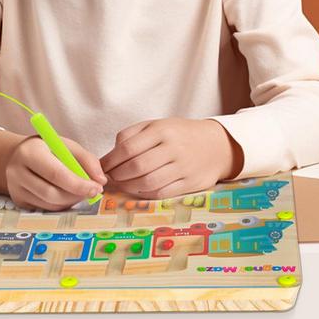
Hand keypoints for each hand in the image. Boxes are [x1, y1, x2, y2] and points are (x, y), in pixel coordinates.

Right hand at [5, 135, 106, 210]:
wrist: (20, 154)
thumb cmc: (48, 148)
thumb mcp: (67, 145)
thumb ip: (87, 160)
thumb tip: (101, 180)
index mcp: (30, 152)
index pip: (56, 174)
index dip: (78, 184)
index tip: (97, 188)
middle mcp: (17, 172)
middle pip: (51, 193)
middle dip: (77, 195)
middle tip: (93, 192)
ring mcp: (15, 189)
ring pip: (49, 204)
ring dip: (71, 201)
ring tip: (82, 191)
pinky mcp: (18, 201)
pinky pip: (45, 208)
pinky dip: (61, 204)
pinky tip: (68, 194)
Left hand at [100, 117, 242, 198]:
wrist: (216, 145)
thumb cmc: (180, 135)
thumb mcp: (158, 125)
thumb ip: (132, 135)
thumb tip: (109, 156)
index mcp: (162, 129)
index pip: (128, 147)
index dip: (110, 160)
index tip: (101, 167)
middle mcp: (173, 147)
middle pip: (136, 167)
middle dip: (118, 176)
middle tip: (110, 178)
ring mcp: (182, 166)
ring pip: (147, 182)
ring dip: (129, 187)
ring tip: (122, 184)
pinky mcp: (189, 183)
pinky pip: (161, 193)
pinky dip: (145, 194)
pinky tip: (139, 189)